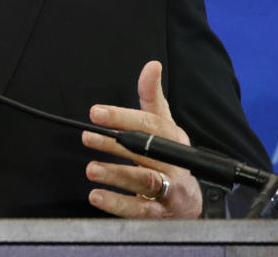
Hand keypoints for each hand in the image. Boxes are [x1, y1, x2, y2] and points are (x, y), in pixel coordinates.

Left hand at [81, 61, 201, 218]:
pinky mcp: (162, 213)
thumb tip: (151, 65)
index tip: (96, 112)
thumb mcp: (163, 124)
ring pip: (144, 181)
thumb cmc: (170, 156)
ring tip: (91, 169)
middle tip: (88, 137)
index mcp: (173, 138)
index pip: (149, 124)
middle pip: (145, 151)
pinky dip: (117, 204)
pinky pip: (139, 210)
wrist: (189, 200)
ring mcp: (171, 188)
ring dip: (116, 175)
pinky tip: (97, 196)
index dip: (122, 117)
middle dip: (115, 144)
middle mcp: (175, 162)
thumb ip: (152, 97)